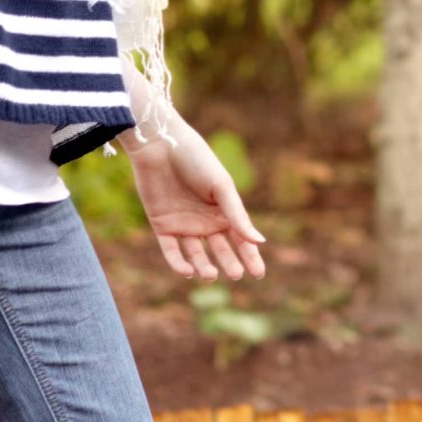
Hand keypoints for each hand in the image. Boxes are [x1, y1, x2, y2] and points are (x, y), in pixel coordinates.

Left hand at [127, 118, 266, 280]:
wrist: (161, 145)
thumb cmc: (196, 160)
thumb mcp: (222, 187)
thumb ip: (238, 215)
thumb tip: (260, 241)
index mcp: (225, 210)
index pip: (241, 238)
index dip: (250, 256)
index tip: (259, 274)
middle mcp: (206, 220)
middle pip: (221, 249)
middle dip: (230, 264)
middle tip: (236, 275)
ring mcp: (184, 224)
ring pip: (196, 254)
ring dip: (204, 266)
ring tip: (211, 274)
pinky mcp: (163, 226)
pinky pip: (171, 250)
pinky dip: (178, 263)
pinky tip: (188, 270)